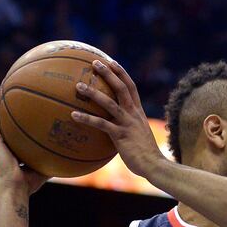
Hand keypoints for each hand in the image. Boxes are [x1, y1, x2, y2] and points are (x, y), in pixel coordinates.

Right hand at [0, 91, 49, 194]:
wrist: (16, 188)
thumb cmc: (32, 183)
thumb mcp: (46, 165)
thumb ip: (56, 155)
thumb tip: (74, 148)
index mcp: (14, 149)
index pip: (17, 131)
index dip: (20, 119)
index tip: (26, 107)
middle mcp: (5, 143)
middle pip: (6, 121)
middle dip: (9, 108)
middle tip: (13, 91)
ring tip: (1, 86)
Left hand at [70, 60, 165, 177]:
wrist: (154, 164)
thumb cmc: (145, 154)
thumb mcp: (139, 136)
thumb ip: (128, 128)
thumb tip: (114, 128)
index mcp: (138, 112)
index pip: (131, 87)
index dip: (122, 74)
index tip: (112, 62)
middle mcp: (134, 114)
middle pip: (121, 88)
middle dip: (108, 74)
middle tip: (95, 63)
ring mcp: (127, 123)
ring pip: (109, 103)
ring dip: (93, 93)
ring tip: (78, 86)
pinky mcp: (120, 135)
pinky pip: (101, 124)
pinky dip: (87, 119)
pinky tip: (73, 115)